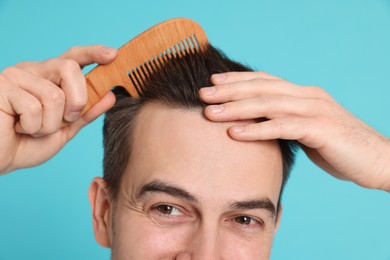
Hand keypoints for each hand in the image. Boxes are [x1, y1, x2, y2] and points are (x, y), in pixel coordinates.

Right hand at [0, 45, 117, 174]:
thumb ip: (87, 112)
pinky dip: (32, 127)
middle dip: (77, 100)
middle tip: (66, 120)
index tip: (113, 54)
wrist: (2, 160)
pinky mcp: (3, 86)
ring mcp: (17, 76)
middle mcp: (34, 71)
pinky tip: (18, 128)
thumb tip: (111, 95)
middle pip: (69, 68)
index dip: (93, 53)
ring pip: (54, 95)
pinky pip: (33, 107)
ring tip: (33, 129)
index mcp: (50, 78)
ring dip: (50, 124)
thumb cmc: (29, 143)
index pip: (74, 57)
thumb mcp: (66, 128)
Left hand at [199, 71, 389, 191]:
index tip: (213, 82)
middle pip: (261, 89)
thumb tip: (259, 124)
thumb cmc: (338, 147)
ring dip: (236, 108)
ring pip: (268, 104)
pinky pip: (282, 127)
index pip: (265, 81)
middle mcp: (308, 96)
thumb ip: (286, 121)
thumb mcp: (307, 128)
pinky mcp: (320, 129)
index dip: (238, 80)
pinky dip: (257, 129)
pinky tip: (235, 132)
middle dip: (229, 91)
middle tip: (202, 95)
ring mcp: (315, 110)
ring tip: (210, 113)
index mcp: (303, 93)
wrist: (377, 160)